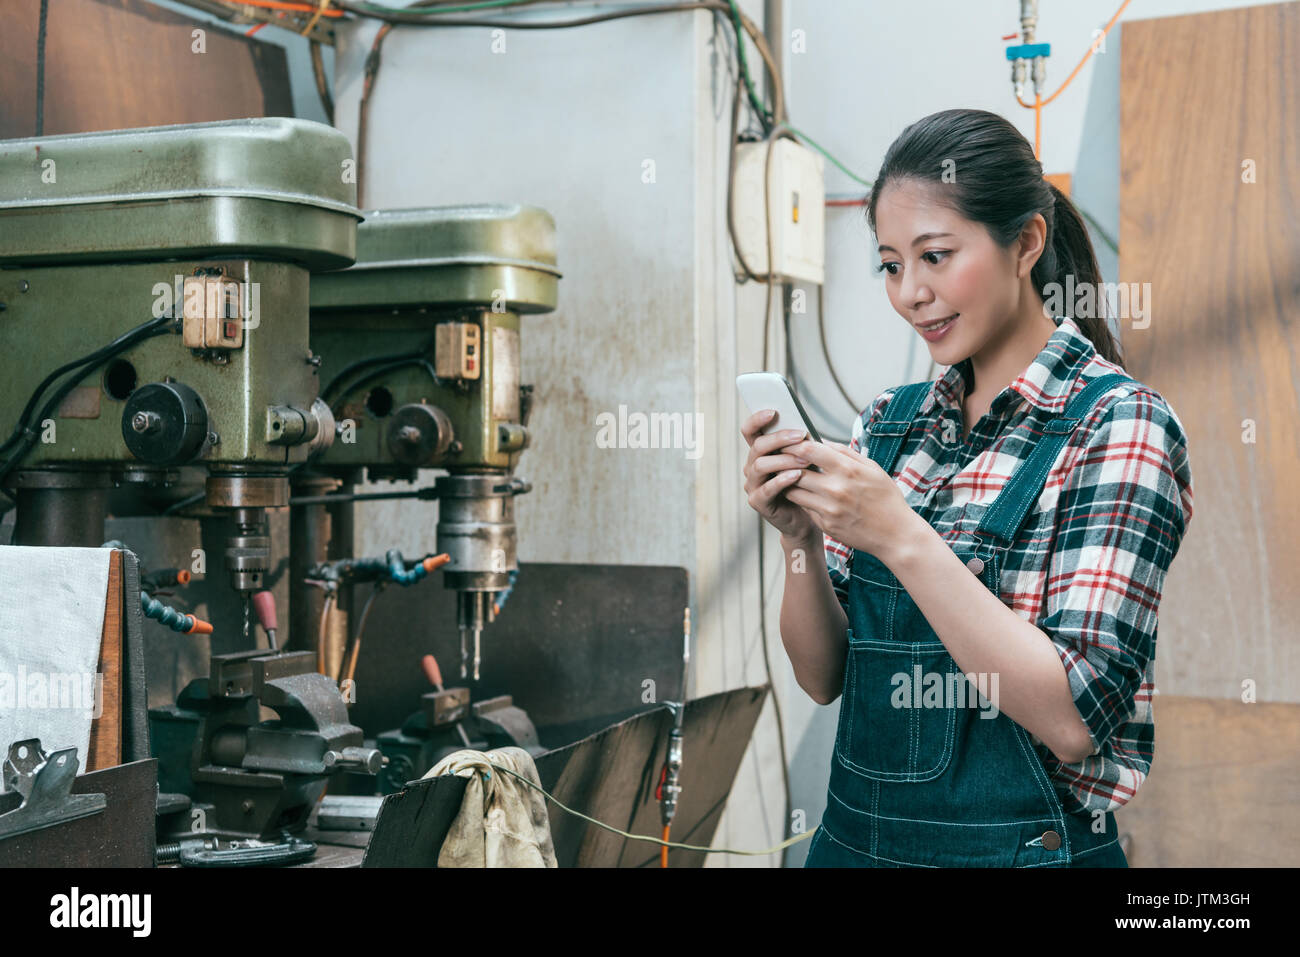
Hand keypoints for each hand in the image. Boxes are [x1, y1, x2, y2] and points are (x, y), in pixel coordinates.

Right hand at [740, 410, 816, 540]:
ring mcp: (752, 484)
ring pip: (760, 465)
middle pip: (758, 445)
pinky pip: (766, 488)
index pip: (750, 431)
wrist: (806, 517)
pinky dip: (782, 480)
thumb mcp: (804, 460)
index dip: (757, 419)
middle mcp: (752, 466)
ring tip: (805, 459)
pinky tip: (797, 476)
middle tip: (801, 435)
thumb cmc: (807, 485)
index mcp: (761, 452)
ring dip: (784, 459)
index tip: (774, 411)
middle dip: (779, 438)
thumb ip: (799, 445)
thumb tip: (806, 427)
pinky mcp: (757, 501)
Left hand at [779, 437, 919, 562]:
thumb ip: (845, 452)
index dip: (792, 445)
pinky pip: (805, 508)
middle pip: (795, 471)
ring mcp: (829, 509)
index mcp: (848, 470)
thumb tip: (822, 441)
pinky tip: (805, 495)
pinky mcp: (826, 525)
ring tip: (789, 477)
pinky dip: (802, 500)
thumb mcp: (872, 468)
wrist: (896, 535)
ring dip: (789, 483)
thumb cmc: (886, 498)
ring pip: (794, 491)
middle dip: (785, 464)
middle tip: (780, 460)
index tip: (786, 443)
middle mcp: (836, 489)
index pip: (809, 450)